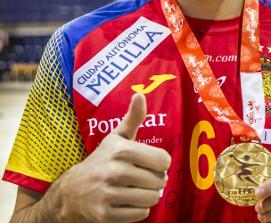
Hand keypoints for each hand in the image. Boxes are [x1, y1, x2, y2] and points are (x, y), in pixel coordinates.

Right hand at [58, 93, 170, 222]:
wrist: (71, 191)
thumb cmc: (102, 160)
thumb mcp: (116, 137)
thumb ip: (133, 118)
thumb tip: (140, 94)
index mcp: (121, 151)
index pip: (164, 161)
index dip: (161, 163)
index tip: (151, 163)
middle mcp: (115, 172)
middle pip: (160, 181)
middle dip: (155, 181)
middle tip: (143, 178)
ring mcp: (109, 194)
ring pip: (152, 198)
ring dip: (149, 195)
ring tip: (137, 189)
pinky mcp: (106, 214)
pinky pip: (141, 214)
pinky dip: (138, 210)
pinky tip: (127, 201)